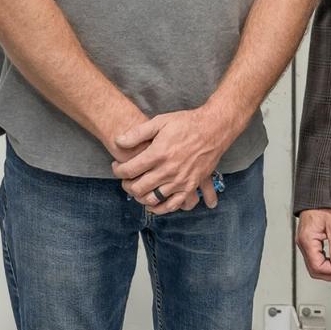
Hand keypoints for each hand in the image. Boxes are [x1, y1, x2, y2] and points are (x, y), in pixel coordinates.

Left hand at [110, 107, 231, 214]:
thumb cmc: (186, 123)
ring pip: (152, 199)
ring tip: (137, 189)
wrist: (213, 129)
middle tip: (125, 179)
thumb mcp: (160, 121)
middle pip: (138, 188)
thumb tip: (118, 141)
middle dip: (126, 185)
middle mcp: (168, 170)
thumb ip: (137, 133)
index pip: (129, 170)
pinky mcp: (190, 186)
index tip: (117, 166)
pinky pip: (172, 205)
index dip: (118, 170)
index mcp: (158, 153)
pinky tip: (153, 203)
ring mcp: (179, 181)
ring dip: (140, 197)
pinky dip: (160, 208)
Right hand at [295, 209, 330, 281]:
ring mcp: (304, 243)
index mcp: (307, 241)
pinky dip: (325, 262)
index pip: (318, 267)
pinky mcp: (308, 241)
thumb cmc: (324, 204)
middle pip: (314, 270)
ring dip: (329, 270)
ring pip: (314, 266)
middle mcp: (303, 243)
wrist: (317, 193)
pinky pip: (314, 258)